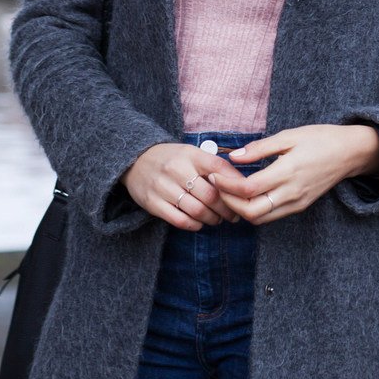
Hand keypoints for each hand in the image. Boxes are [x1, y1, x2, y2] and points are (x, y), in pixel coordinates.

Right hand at [120, 143, 240, 229]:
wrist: (135, 160)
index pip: (220, 168)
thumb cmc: (172, 159)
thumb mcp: (191, 153)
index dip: (235, 184)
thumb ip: (213, 165)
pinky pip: (180, 220)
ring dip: (212, 219)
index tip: (243, 196)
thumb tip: (241, 183)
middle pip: (211, 195)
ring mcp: (163, 187)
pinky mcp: (153, 203)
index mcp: (190, 154)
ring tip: (217, 220)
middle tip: (233, 215)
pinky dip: (195, 225)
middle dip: (227, 209)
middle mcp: (177, 169)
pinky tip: (199, 223)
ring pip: (197, 210)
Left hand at [208, 124, 378, 224]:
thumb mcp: (289, 136)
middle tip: (217, 185)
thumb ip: (259, 148)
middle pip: (251, 212)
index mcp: (288, 171)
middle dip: (228, 202)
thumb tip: (233, 156)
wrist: (350, 153)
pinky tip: (247, 194)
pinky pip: (271, 216)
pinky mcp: (300, 206)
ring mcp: (297, 202)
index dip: (226, 185)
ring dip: (240, 209)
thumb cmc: (321, 139)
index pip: (249, 188)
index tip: (214, 174)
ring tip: (229, 190)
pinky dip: (254, 210)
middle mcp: (292, 192)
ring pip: (260, 219)